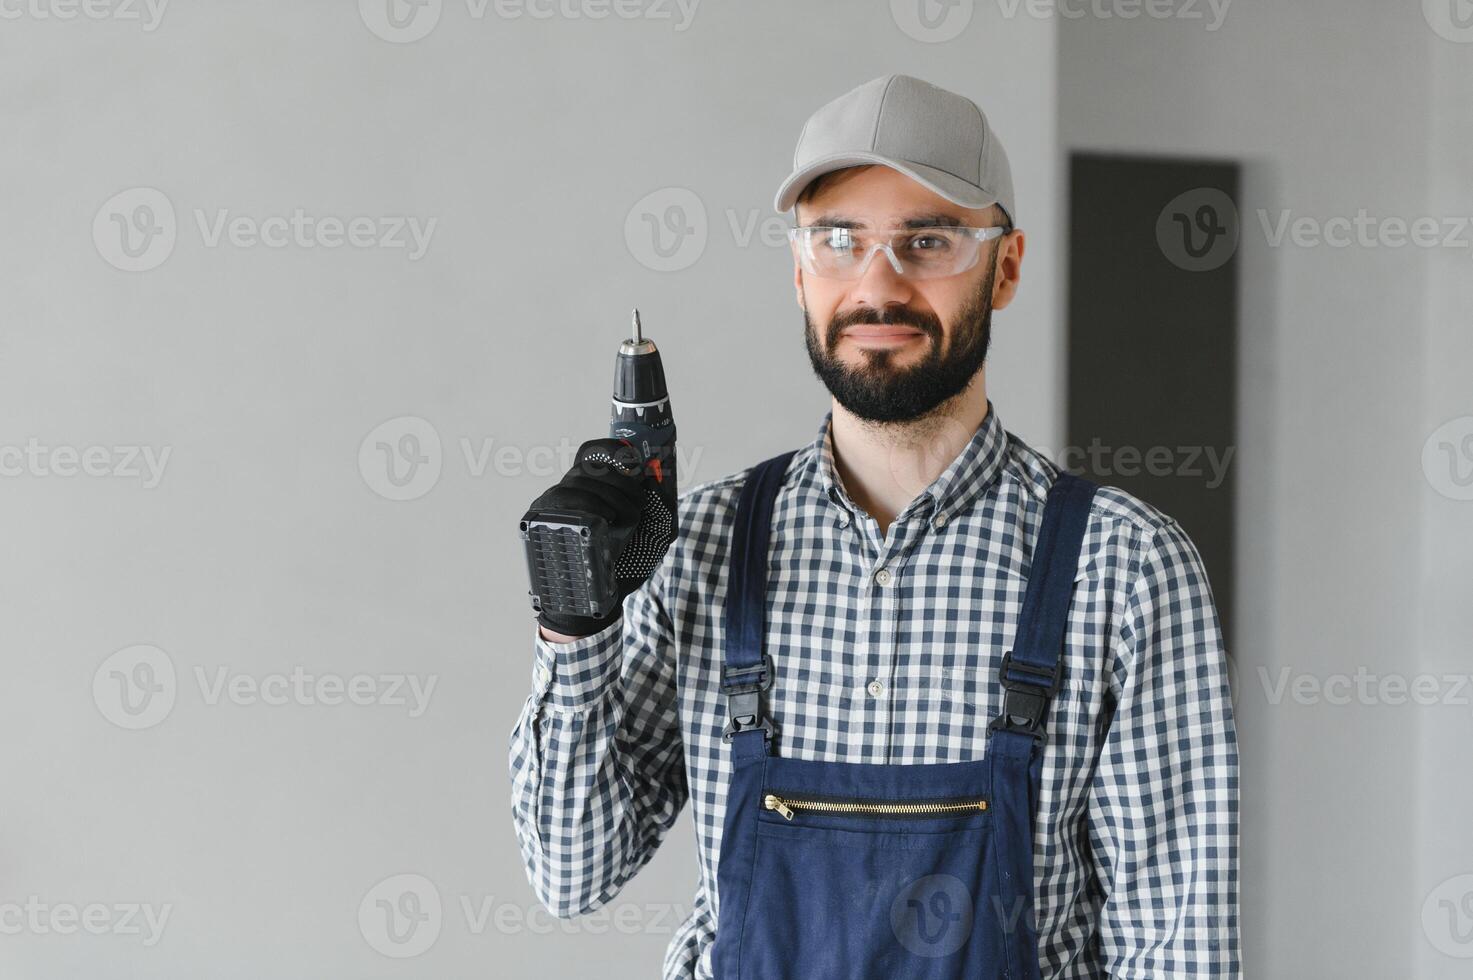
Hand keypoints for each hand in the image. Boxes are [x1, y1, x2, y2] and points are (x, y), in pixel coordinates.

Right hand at [525, 438, 674, 637]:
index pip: (593, 453)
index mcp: (595, 489)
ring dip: (608, 497)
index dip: (611, 450)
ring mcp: (553, 507)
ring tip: (620, 522)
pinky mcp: (538, 521)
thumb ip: (662, 506)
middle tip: (638, 505)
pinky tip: (601, 522)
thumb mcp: (656, 535)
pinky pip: (560, 501)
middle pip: (590, 465)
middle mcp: (570, 492)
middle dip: (621, 482)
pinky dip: (586, 507)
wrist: (600, 602)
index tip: (633, 462)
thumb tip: (655, 475)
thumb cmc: (627, 565)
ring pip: (577, 481)